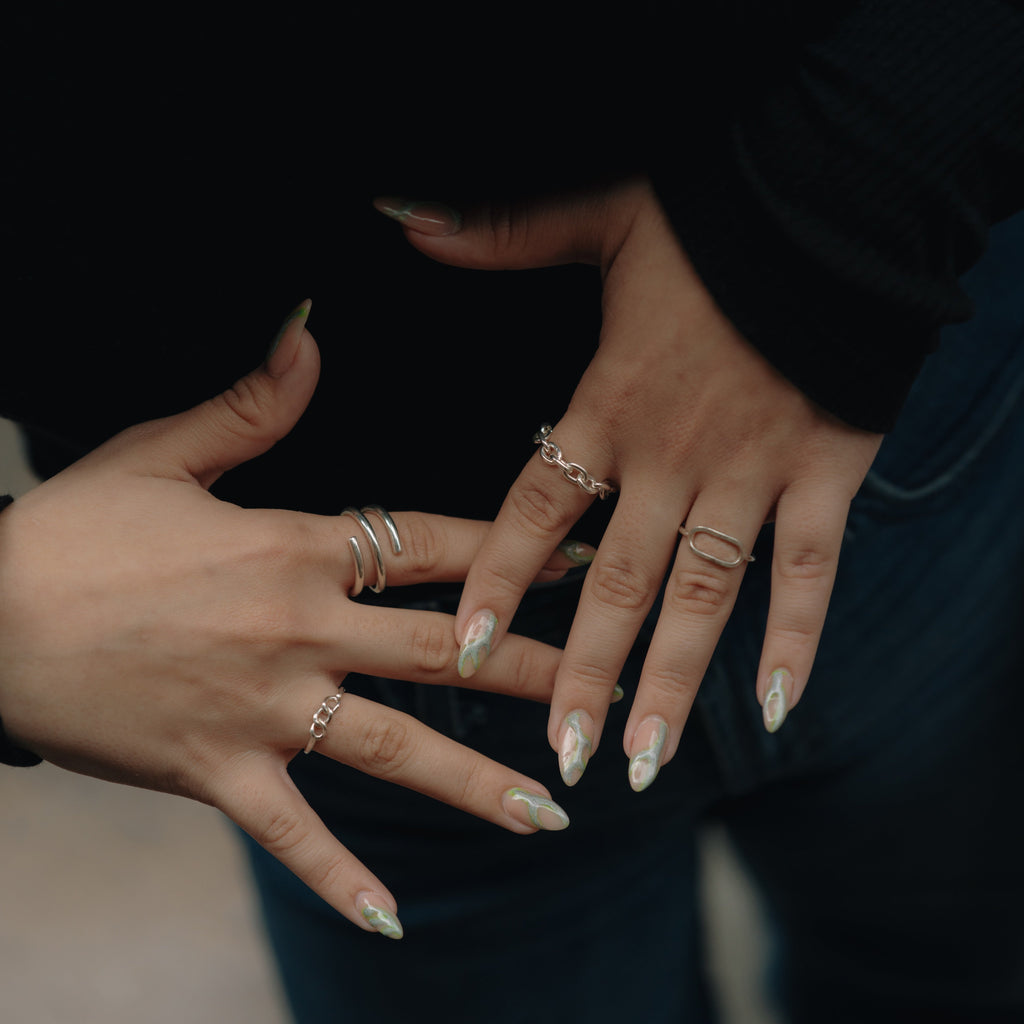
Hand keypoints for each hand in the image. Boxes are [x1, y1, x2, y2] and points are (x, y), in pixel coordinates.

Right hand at [0, 303, 577, 938]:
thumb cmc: (71, 533)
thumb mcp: (162, 452)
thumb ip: (253, 403)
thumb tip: (309, 332)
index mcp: (296, 547)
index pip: (433, 550)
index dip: (515, 556)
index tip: (582, 565)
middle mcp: (300, 631)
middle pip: (442, 651)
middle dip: (531, 669)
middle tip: (604, 690)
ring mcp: (265, 709)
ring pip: (396, 748)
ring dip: (477, 783)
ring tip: (551, 809)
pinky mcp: (218, 772)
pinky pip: (293, 834)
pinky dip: (341, 878)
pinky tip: (395, 920)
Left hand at [377, 179, 882, 790]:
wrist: (832, 199)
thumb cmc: (712, 213)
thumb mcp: (600, 213)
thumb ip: (503, 234)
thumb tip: (409, 224)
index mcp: (609, 402)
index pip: (533, 510)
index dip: (497, 580)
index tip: (466, 649)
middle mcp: (671, 454)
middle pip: (614, 582)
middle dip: (584, 671)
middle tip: (563, 750)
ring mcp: (750, 471)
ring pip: (702, 594)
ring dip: (672, 681)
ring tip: (641, 758)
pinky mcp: (824, 472)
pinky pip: (807, 570)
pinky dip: (794, 639)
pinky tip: (774, 708)